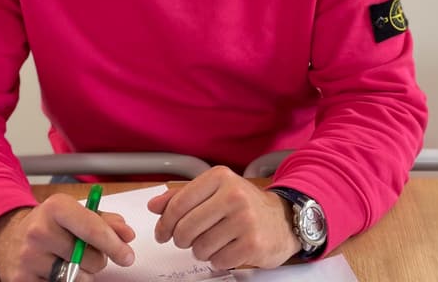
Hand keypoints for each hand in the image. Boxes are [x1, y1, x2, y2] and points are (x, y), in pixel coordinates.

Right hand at [0, 194, 135, 281]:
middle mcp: (39, 231)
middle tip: (86, 252)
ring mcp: (29, 258)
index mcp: (55, 207)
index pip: (91, 228)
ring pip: (77, 277)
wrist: (9, 237)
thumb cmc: (49, 224)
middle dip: (97, 259)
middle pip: (89, 258)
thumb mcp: (73, 213)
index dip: (113, 244)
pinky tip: (55, 270)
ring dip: (82, 273)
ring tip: (68, 260)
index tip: (127, 255)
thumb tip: (126, 234)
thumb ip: (103, 220)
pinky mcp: (22, 280)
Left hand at [147, 166, 300, 269]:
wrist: (282, 219)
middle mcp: (233, 195)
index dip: (165, 223)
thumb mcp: (214, 190)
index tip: (162, 233)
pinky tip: (226, 248)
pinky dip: (217, 259)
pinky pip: (218, 261)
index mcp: (220, 177)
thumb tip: (154, 206)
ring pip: (200, 248)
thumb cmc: (244, 203)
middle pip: (186, 228)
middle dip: (181, 239)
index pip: (179, 203)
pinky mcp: (253, 244)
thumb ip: (182, 196)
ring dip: (200, 250)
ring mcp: (244, 220)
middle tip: (185, 240)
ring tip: (212, 241)